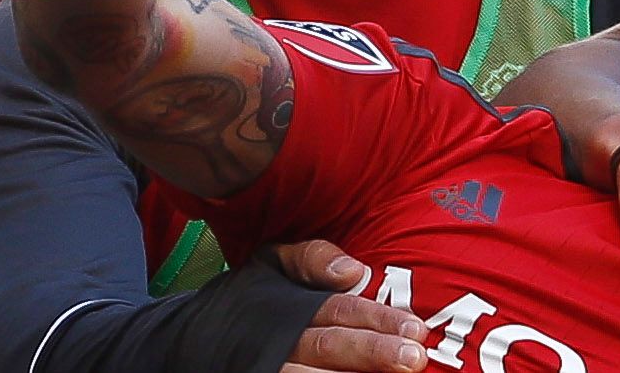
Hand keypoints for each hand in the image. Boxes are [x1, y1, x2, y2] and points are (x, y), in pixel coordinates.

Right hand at [264, 240, 429, 372]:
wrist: (203, 334)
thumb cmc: (255, 296)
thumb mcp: (275, 263)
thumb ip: (312, 259)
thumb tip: (352, 270)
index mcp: (289, 304)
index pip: (339, 310)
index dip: (378, 320)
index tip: (416, 330)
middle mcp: (279, 339)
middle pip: (330, 346)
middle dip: (374, 353)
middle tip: (413, 359)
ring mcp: (268, 365)